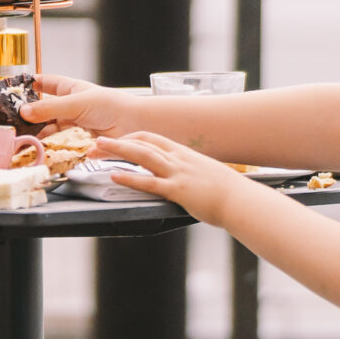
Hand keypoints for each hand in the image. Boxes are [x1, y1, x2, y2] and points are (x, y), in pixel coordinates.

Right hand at [20, 74, 141, 136]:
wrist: (134, 127)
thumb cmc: (111, 106)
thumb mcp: (76, 103)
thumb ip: (49, 108)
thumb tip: (24, 111)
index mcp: (70, 89)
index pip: (46, 83)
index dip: (31, 84)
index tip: (14, 87)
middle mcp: (71, 106)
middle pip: (44, 109)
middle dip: (29, 114)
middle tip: (12, 120)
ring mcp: (75, 123)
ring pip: (50, 128)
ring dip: (37, 133)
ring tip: (21, 139)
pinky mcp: (79, 141)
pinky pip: (60, 144)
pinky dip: (49, 147)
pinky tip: (38, 149)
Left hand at [94, 131, 243, 226]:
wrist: (241, 200)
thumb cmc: (227, 191)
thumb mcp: (205, 173)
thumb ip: (189, 172)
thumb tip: (181, 177)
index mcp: (184, 153)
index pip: (153, 138)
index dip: (132, 137)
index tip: (119, 139)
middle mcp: (178, 159)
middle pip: (142, 143)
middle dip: (118, 141)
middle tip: (97, 141)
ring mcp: (177, 173)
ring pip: (142, 156)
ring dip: (118, 151)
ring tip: (98, 149)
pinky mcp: (178, 190)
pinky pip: (149, 182)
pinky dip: (130, 177)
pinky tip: (114, 175)